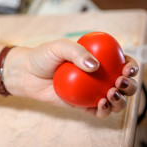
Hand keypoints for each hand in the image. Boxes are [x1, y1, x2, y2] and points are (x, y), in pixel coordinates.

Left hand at [5, 39, 138, 117]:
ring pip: (115, 99)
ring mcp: (91, 91)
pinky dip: (105, 111)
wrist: (26, 74)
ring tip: (110, 94)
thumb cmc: (42, 57)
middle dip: (130, 86)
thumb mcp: (58, 47)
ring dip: (120, 101)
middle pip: (123, 83)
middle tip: (119, 82)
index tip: (127, 68)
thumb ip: (76, 52)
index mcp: (97, 59)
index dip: (131, 66)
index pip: (121, 62)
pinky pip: (98, 111)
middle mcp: (97, 76)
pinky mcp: (82, 105)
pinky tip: (101, 105)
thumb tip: (95, 66)